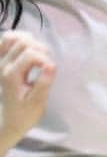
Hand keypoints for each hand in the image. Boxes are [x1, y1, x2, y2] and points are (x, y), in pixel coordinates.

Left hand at [0, 30, 54, 146]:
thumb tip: (51, 65)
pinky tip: (27, 49)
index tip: (51, 71)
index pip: (30, 54)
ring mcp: (0, 62)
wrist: (10, 119)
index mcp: (12, 75)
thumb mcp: (38, 102)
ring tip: (37, 53)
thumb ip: (43, 83)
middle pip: (22, 42)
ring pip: (11, 37)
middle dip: (39, 49)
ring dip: (28, 41)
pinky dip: (18, 40)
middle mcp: (3, 65)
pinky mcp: (1, 61)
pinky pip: (5, 41)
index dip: (45, 59)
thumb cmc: (26, 113)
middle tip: (46, 63)